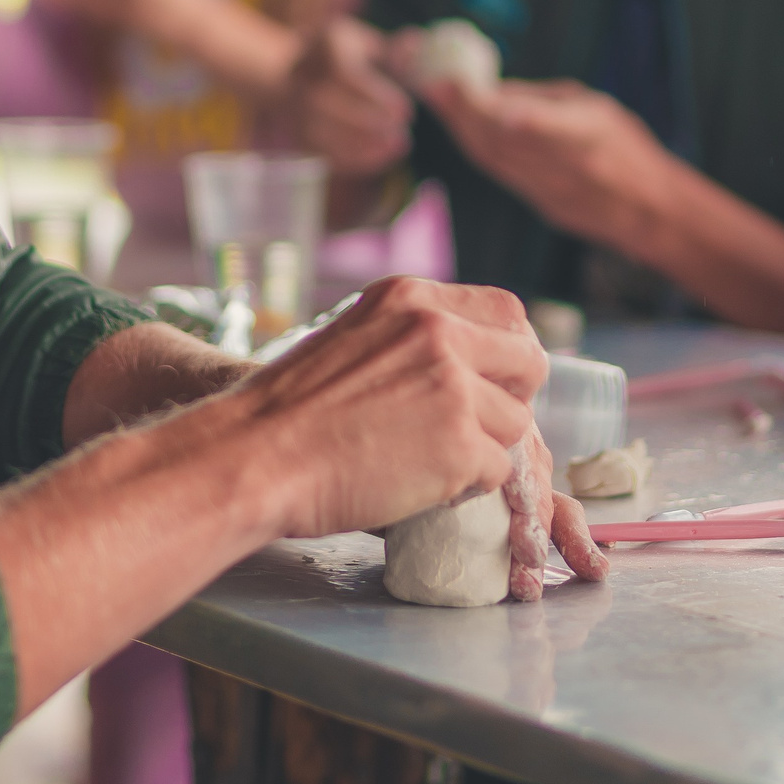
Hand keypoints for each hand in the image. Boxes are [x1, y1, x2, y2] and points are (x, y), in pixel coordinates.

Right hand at [232, 276, 603, 586]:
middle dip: (510, 398)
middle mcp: (438, 331)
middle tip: (476, 427)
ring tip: (432, 461)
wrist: (254, 457)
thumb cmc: (286, 411)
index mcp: (410, 297)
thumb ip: (409, 338)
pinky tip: (424, 484)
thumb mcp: (352, 337)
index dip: (506, 352)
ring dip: (485, 447)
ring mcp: (453, 387)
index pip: (505, 311)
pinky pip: (498, 470)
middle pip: (528, 362)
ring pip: (515, 422)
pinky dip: (469, 485)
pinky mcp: (459, 445)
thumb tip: (463, 362)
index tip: (491, 380)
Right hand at [292, 18, 413, 175]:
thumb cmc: (344, 57)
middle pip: (329, 104)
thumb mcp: (367, 44)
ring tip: (396, 146)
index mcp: (324, 46)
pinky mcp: (296, 133)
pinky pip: (320, 150)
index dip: (375, 95)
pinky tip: (380, 156)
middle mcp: (301, 76)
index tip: (405, 110)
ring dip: (361, 143)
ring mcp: (293, 107)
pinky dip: (351, 157)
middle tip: (401, 132)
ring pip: (321, 131)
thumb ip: (393, 50)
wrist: (290, 75)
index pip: (344, 74)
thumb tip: (416, 41)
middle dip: (368, 122)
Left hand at [420, 77, 676, 256]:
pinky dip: (478, 147)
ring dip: (462, 128)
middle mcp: (568, 167)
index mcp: (590, 136)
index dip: (507, 112)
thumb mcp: (598, 108)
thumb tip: (495, 92)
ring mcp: (551, 191)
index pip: (548, 127)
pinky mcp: (541, 205)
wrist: (649, 211)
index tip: (473, 89)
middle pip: (504, 140)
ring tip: (439, 99)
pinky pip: (500, 171)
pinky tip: (462, 127)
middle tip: (434, 83)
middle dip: (464, 111)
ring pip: (494, 158)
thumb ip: (546, 100)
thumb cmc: (627, 148)